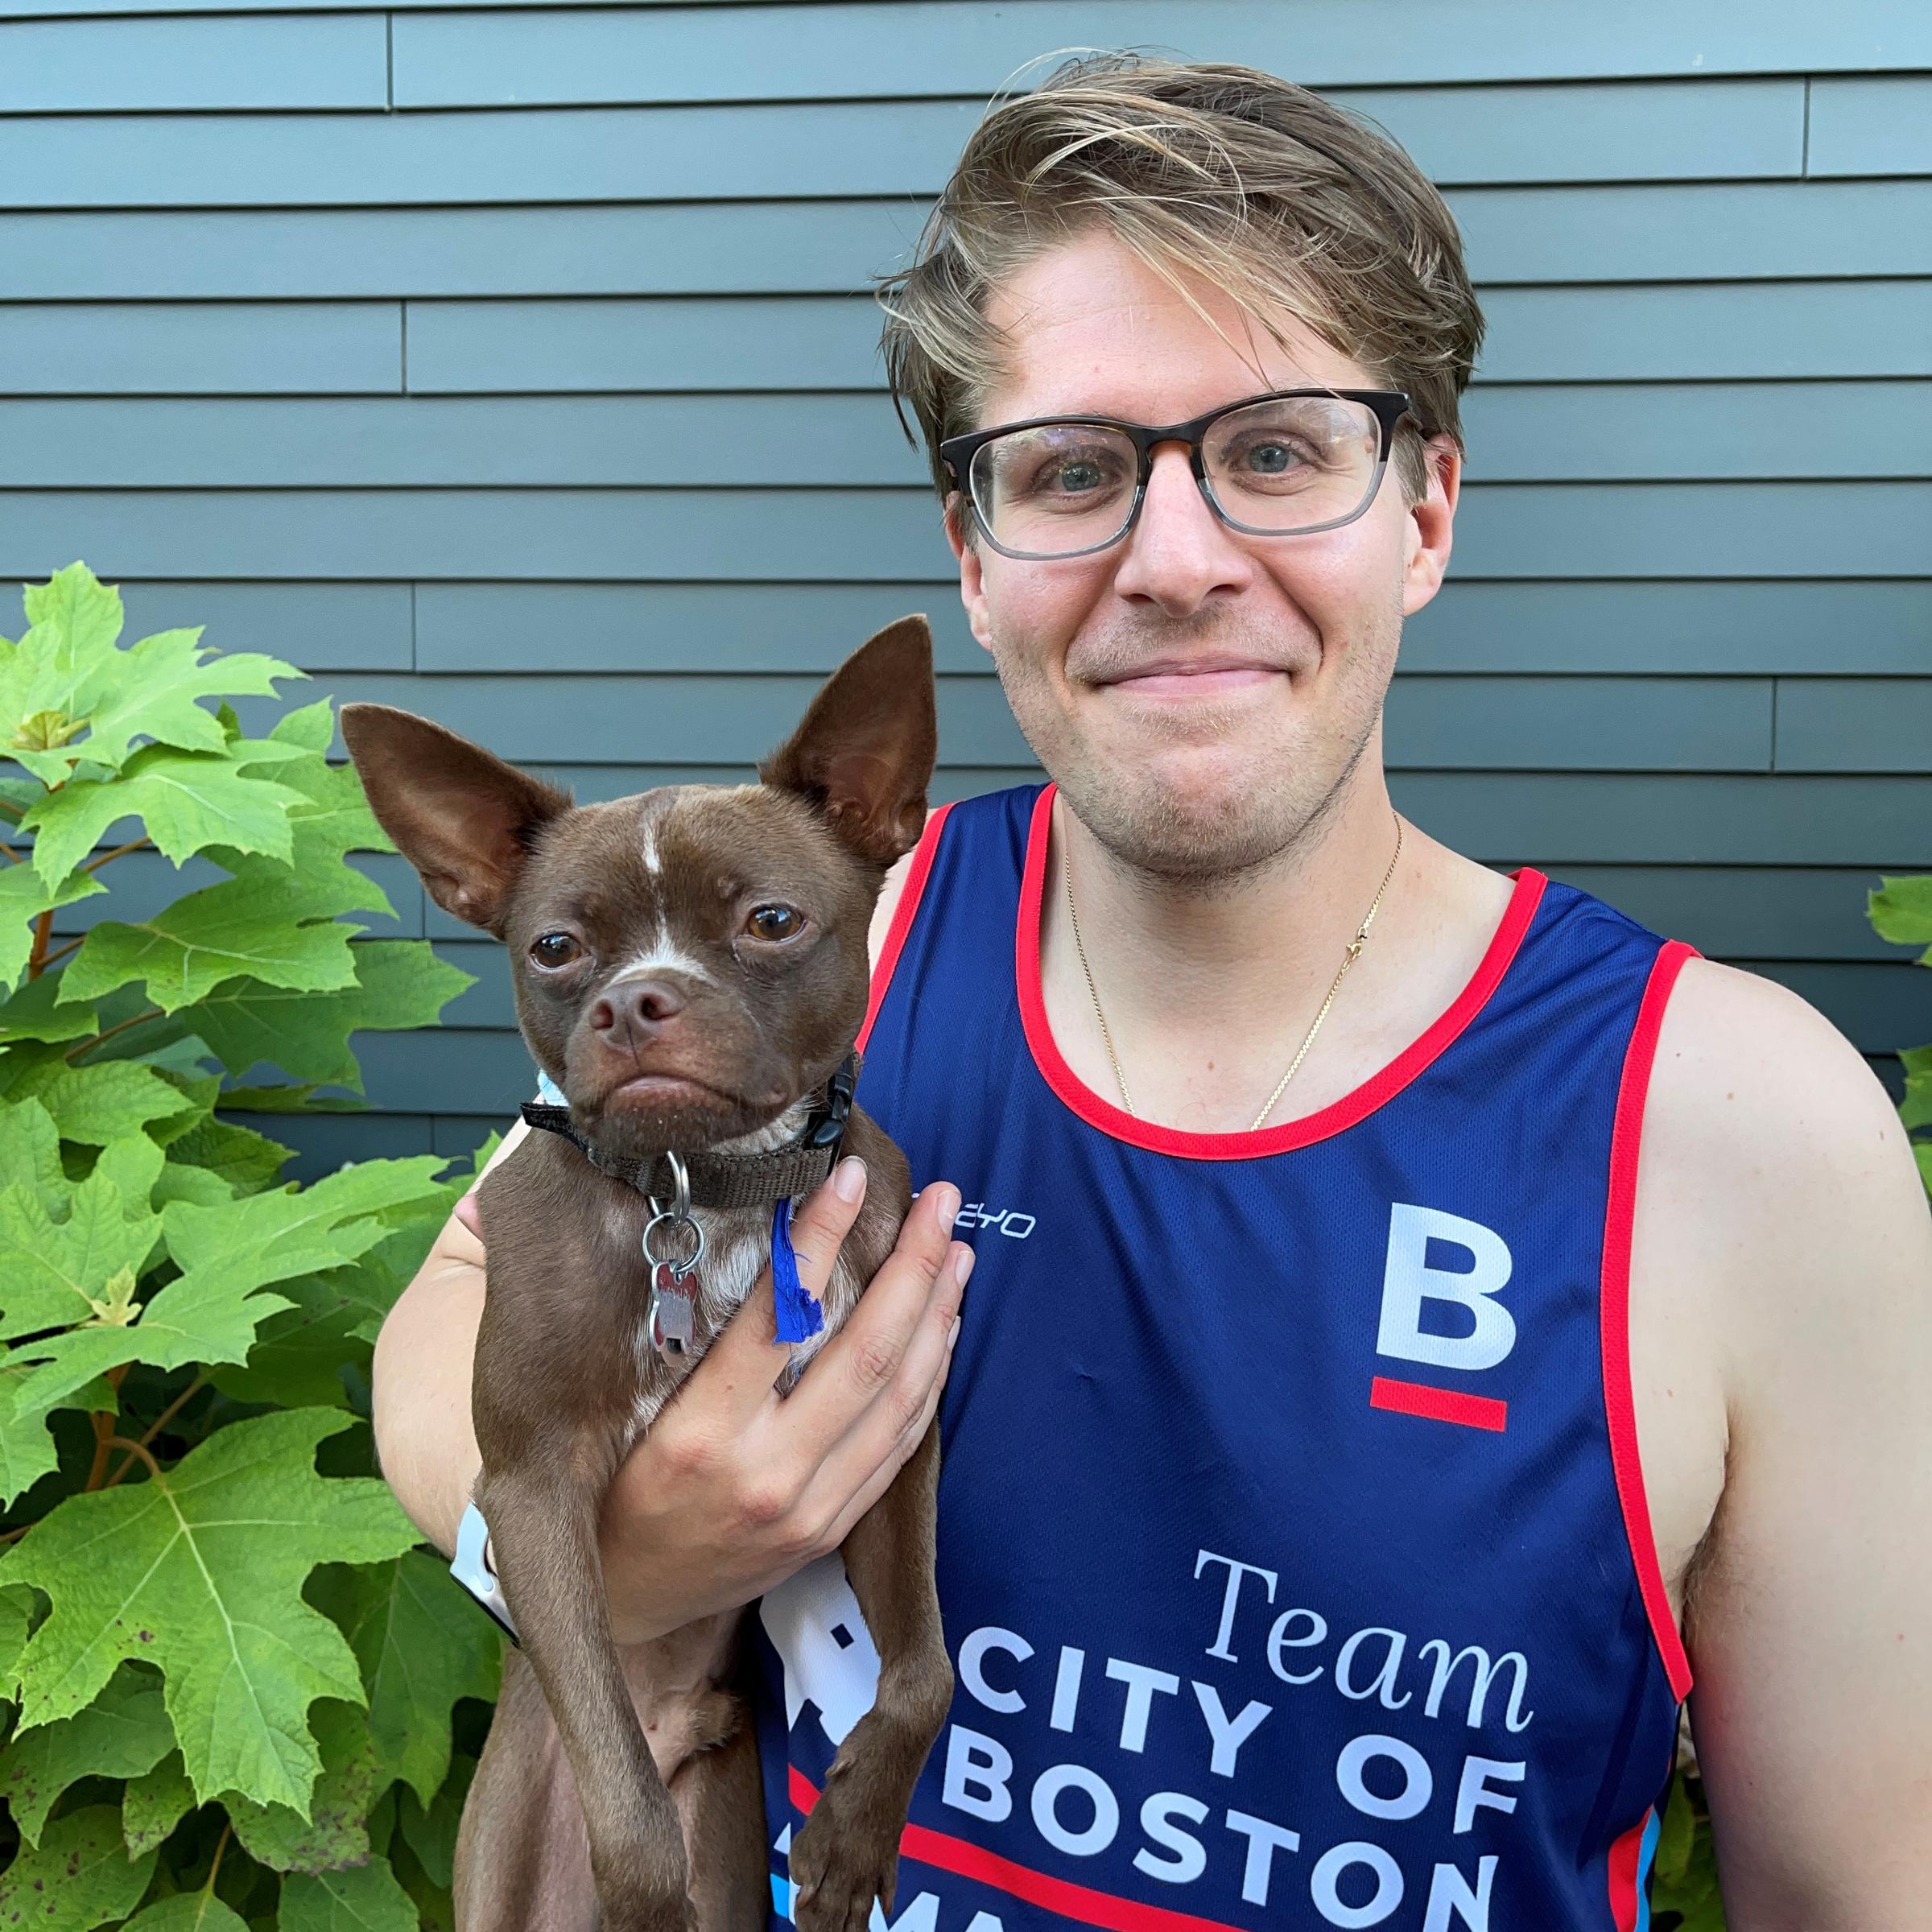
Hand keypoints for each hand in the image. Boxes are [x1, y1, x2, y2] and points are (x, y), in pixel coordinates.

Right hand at [578, 1158, 969, 1643]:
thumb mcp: (631, 1409)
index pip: (779, 1315)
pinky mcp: (833, 1530)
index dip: (821, 1238)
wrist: (621, 1604)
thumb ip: (693, 1337)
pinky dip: (930, 1378)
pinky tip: (942, 1328)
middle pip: (867, 1354)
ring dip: (937, 1316)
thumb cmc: (613, 1487)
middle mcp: (765, 1474)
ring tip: (958, 1251)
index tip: (849, 1176)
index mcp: (700, 1433)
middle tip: (942, 1202)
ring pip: (901, 1398)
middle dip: (915, 1266)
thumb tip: (748, 1233)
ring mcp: (809, 1509)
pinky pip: (901, 1444)